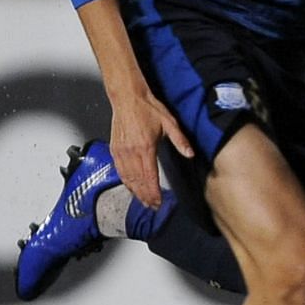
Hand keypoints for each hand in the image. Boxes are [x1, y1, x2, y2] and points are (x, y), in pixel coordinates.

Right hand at [108, 86, 194, 207]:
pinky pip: (119, 170)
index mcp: (145, 147)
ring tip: (143, 201)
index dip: (154, 192)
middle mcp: (131, 152)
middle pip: (138, 181)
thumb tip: (190, 153)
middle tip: (152, 207)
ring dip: (135, 192)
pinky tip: (130, 187)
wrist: (127, 98)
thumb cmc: (148, 108)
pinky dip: (125, 181)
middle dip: (145, 196)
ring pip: (127, 178)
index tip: (158, 202)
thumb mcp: (169, 122)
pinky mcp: (114, 149)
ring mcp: (121, 151)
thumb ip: (180, 140)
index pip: (150, 177)